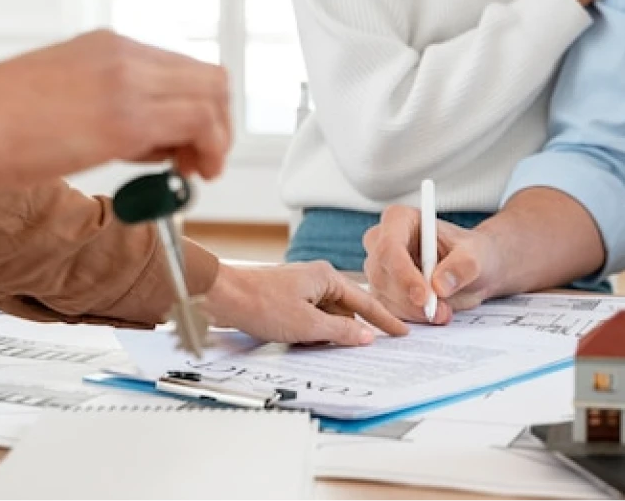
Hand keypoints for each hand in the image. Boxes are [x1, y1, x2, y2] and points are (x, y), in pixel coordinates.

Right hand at [0, 31, 231, 184]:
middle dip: (217, 123)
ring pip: (213, 95)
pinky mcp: (128, 116)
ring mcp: (129, 81)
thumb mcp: (62, 97)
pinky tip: (188, 173)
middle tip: (201, 161)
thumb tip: (147, 141)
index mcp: (107, 46)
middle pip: (209, 78)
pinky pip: (199, 122)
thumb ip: (109, 107)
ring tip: (194, 171)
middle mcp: (125, 54)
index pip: (182, 69)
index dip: (197, 108)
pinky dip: (210, 148)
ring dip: (216, 138)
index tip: (188, 143)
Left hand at [202, 262, 408, 345]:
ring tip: (333, 347)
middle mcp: (317, 279)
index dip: (385, 319)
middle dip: (355, 329)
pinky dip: (315, 332)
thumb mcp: (308, 324)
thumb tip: (365, 337)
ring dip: (331, 333)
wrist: (222, 297)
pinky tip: (309, 343)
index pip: (365, 302)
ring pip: (328, 316)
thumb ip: (341, 331)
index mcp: (327, 277)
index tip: (402, 331)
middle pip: (347, 309)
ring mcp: (301, 289)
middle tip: (374, 346)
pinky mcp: (287, 300)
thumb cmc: (261, 303)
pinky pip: (312, 318)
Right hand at [363, 205, 502, 323]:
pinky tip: (435, 313)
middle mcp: (382, 242)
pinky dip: (412, 318)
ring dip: (414, 311)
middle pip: (382, 275)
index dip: (403, 274)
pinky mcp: (382, 291)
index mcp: (400, 220)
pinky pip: (388, 311)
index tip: (424, 296)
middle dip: (410, 299)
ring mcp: (379, 268)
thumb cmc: (471, 253)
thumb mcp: (475, 256)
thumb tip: (439, 285)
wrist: (472, 270)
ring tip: (444, 310)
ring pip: (384, 297)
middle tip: (441, 311)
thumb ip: (461, 267)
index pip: (390, 246)